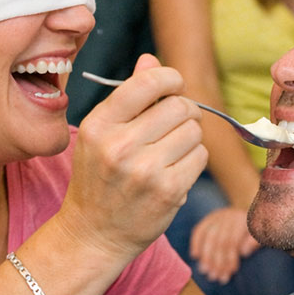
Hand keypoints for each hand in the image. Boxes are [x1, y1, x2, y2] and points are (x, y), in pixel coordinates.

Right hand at [61, 55, 208, 261]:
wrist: (93, 234)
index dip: (170, 78)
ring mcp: (144, 171)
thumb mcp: (100, 134)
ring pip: (193, 131)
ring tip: (170, 151)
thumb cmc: (99, 178)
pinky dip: (193, 160)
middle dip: (183, 111)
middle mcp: (119, 146)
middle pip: (178, 106)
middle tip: (174, 125)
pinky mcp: (168, 191)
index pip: (147, 83)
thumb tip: (151, 60)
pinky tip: (175, 170)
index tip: (174, 86)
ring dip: (189, 137)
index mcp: (99, 125)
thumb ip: (128, 96)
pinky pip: (200, 157)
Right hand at [189, 206, 258, 283]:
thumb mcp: (263, 237)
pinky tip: (195, 256)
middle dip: (216, 261)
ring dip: (205, 256)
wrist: (252, 218)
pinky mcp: (209, 219)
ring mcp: (218, 216)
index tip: (230, 272)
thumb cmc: (257, 233)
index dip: (230, 258)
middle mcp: (229, 216)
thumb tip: (244, 252)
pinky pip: (199, 230)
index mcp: (243, 220)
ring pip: (208, 237)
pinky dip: (195, 243)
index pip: (232, 242)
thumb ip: (255, 242)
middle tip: (214, 277)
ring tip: (205, 272)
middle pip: (219, 241)